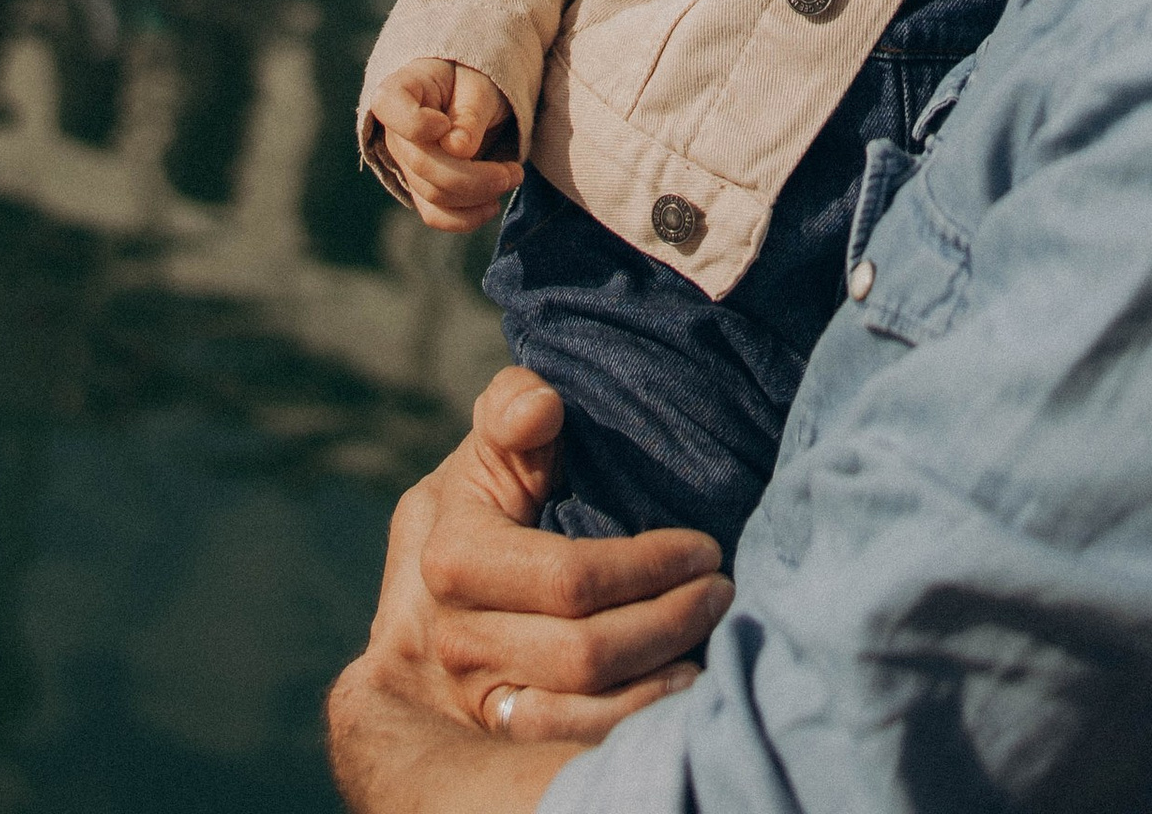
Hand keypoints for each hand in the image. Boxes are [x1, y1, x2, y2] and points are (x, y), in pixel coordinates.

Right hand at [327, 369, 729, 807]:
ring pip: (580, 710)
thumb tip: (543, 408)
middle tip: (720, 591)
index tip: (703, 548)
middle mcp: (457, 637)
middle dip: (668, 621)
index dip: (647, 566)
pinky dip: (629, 724)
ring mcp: (477, 694)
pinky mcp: (498, 732)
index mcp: (455, 558)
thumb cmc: (481, 498)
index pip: (571, 578)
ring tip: (708, 643)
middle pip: (584, 652)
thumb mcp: (489, 442)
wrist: (431, 586)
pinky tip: (673, 692)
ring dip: (657, 681)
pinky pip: (570, 744)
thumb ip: (512, 409)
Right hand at [372, 58, 523, 227]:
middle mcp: (395, 130)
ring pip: (432, 194)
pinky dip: (466, 217)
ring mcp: (406, 163)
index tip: (444, 123)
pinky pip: (435, 214)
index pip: (388, 105)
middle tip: (514, 170)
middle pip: (422, 163)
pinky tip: (492, 205)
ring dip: (478, 195)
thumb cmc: (474, 81)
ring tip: (513, 177)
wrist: (474, 96)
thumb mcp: (480, 86)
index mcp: (401, 90)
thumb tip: (458, 149)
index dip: (415, 122)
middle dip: (473, 175)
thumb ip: (470, 113)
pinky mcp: (421, 188)